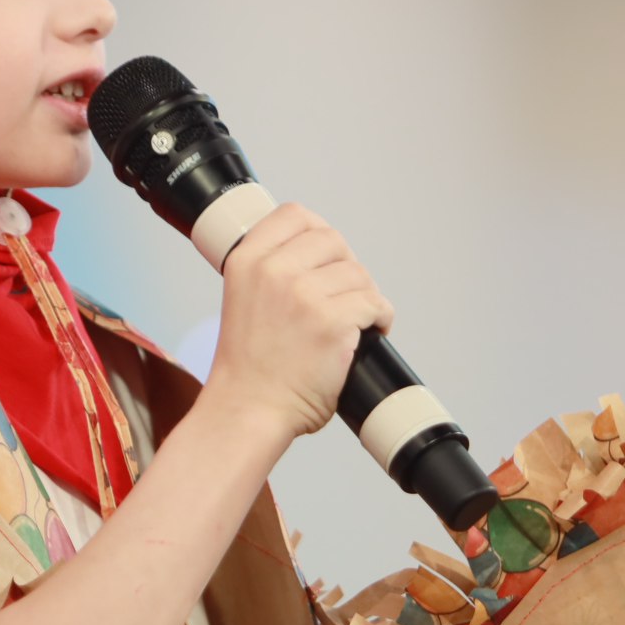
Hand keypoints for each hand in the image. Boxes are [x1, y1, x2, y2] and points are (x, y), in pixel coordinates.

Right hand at [204, 204, 395, 441]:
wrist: (248, 409)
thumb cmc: (250, 365)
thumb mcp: (243, 298)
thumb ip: (271, 271)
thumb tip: (321, 255)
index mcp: (246, 261)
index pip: (294, 215)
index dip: (317, 232)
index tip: (326, 256)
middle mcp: (273, 271)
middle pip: (332, 240)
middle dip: (346, 266)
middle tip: (345, 295)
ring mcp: (303, 295)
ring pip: (358, 273)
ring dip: (365, 295)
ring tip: (358, 319)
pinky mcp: (332, 322)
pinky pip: (374, 303)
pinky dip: (380, 317)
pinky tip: (372, 330)